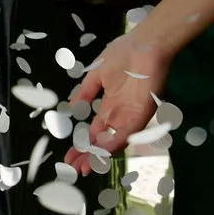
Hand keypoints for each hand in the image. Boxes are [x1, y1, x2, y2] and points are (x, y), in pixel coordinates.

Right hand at [64, 30, 171, 168]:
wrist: (145, 45)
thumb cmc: (123, 54)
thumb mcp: (96, 76)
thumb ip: (85, 94)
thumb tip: (71, 108)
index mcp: (110, 106)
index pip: (94, 131)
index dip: (81, 145)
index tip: (68, 156)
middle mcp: (120, 115)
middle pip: (101, 141)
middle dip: (86, 155)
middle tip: (72, 169)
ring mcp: (130, 116)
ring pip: (112, 142)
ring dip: (98, 156)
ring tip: (83, 168)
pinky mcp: (141, 114)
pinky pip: (126, 134)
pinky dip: (112, 144)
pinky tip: (100, 153)